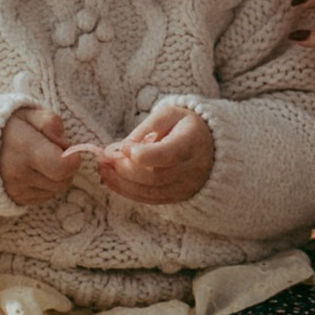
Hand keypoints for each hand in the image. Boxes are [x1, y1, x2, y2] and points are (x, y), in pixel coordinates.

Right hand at [0, 105, 90, 206]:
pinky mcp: (14, 201)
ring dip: (55, 177)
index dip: (72, 158)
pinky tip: (32, 171)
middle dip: (65, 166)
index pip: (64, 167)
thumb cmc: (1, 126)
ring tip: (39, 160)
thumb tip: (66, 143)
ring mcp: (15, 190)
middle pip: (64, 180)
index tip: (66, 149)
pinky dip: (44, 186)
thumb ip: (49, 122)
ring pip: (55, 190)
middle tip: (52, 151)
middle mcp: (19, 174)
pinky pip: (43, 197)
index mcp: (24, 148)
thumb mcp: (25, 112)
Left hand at [97, 109, 215, 206]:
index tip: (124, 147)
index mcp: (192, 143)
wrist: (211, 148)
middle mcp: (191, 169)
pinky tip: (112, 180)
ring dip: (121, 182)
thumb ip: (147, 128)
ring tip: (103, 169)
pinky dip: (127, 191)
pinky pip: (149, 199)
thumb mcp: (170, 115)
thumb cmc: (185, 127)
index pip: (168, 155)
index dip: (143, 154)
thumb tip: (124, 148)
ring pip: (149, 192)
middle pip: (154, 177)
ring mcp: (185, 187)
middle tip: (104, 159)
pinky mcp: (176, 197)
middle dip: (125, 169)